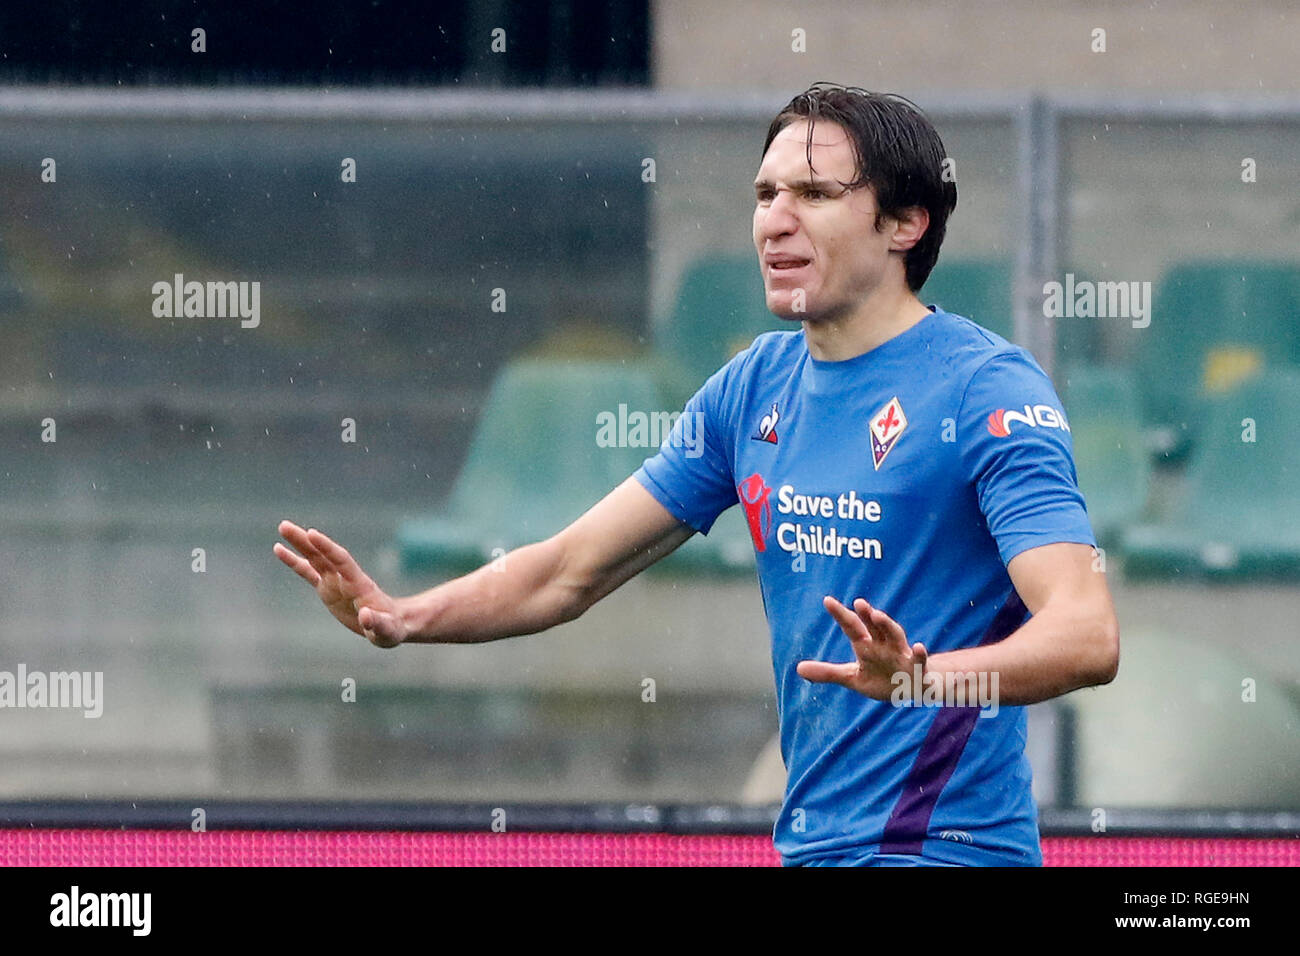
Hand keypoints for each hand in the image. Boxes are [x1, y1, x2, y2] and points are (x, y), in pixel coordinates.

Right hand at [274, 520, 408, 647]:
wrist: (391, 624)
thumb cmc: (391, 628)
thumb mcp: (386, 631)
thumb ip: (376, 623)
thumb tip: (365, 615)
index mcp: (359, 585)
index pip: (341, 561)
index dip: (327, 547)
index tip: (311, 533)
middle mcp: (345, 579)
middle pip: (323, 555)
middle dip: (305, 541)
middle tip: (285, 526)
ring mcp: (335, 582)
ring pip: (314, 559)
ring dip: (299, 544)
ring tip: (283, 527)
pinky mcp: (327, 589)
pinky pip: (308, 573)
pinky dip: (294, 562)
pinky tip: (279, 550)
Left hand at [796, 595, 928, 700]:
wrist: (911, 689)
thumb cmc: (881, 678)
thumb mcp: (852, 677)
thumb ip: (827, 672)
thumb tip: (798, 669)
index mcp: (867, 646)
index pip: (852, 627)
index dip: (841, 614)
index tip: (827, 600)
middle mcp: (884, 645)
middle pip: (875, 626)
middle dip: (867, 615)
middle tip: (858, 602)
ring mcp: (901, 655)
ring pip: (896, 636)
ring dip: (888, 625)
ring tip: (877, 615)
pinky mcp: (916, 668)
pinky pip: (920, 660)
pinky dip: (920, 654)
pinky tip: (919, 647)